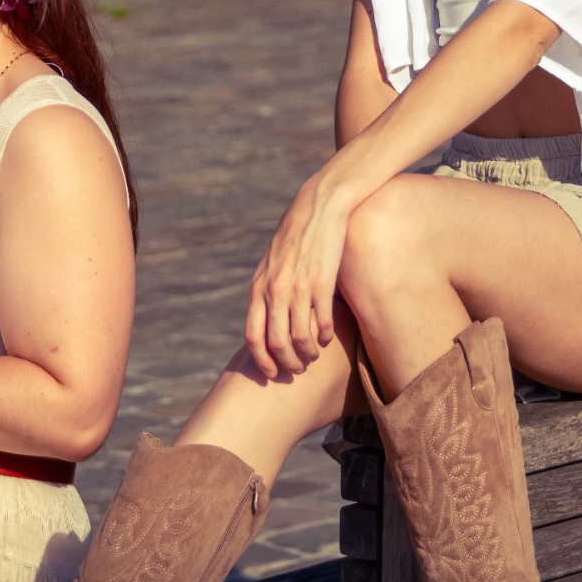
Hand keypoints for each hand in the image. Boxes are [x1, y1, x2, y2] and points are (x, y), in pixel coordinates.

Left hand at [245, 172, 355, 377]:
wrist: (317, 207)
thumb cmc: (293, 236)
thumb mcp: (270, 264)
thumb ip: (265, 291)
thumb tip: (264, 320)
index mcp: (258, 287)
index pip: (253, 336)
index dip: (261, 360)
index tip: (271, 373)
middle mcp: (275, 291)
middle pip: (276, 343)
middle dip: (286, 364)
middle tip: (296, 369)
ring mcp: (298, 288)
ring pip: (300, 338)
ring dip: (308, 353)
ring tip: (313, 355)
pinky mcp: (322, 283)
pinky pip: (323, 322)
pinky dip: (325, 336)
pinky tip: (328, 337)